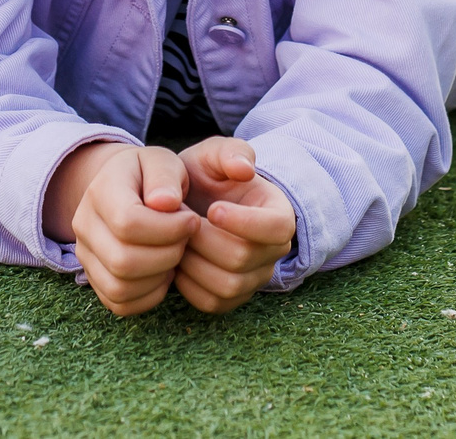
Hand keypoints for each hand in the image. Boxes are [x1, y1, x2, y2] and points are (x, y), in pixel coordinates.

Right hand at [45, 141, 198, 317]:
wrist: (125, 188)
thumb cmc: (150, 175)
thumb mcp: (162, 161)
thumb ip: (165, 176)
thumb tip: (165, 203)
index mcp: (99, 191)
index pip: (128, 223)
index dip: (168, 228)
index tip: (192, 219)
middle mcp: (83, 226)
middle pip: (123, 261)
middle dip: (167, 255)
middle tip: (185, 239)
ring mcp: (85, 255)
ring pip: (119, 287)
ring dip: (159, 277)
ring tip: (175, 254)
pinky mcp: (95, 279)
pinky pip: (120, 304)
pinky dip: (149, 296)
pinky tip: (164, 272)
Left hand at [171, 137, 294, 314]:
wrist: (187, 204)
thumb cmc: (204, 177)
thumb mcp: (213, 155)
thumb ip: (229, 152)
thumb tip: (245, 169)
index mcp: (278, 214)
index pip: (276, 228)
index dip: (243, 222)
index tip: (212, 209)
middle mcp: (273, 252)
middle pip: (243, 257)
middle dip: (205, 239)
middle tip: (180, 221)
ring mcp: (254, 279)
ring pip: (228, 285)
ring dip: (194, 261)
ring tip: (177, 238)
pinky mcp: (232, 298)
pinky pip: (212, 302)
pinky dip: (188, 284)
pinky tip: (178, 260)